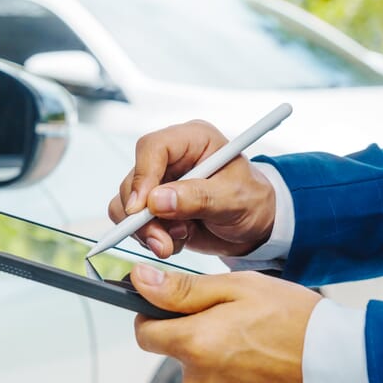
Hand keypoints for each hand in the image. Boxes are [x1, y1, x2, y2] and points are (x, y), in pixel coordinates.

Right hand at [107, 120, 275, 257]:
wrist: (255, 227)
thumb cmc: (252, 202)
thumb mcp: (235, 199)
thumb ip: (198, 198)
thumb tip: (156, 201)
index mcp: (193, 141)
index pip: (153, 147)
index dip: (143, 176)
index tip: (142, 208)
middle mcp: (171, 159)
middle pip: (134, 180)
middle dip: (144, 217)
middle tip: (162, 241)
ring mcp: (159, 183)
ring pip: (128, 205)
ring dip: (148, 231)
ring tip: (179, 240)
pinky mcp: (153, 207)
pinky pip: (133, 223)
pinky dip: (151, 238)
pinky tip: (177, 241)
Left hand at [130, 264, 320, 382]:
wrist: (346, 372)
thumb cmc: (298, 323)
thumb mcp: (241, 289)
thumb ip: (183, 289)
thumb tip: (140, 281)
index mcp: (194, 345)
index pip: (145, 334)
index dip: (157, 317)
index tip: (177, 308)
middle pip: (181, 356)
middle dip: (200, 338)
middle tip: (242, 324)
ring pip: (205, 379)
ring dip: (222, 364)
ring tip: (263, 350)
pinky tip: (269, 375)